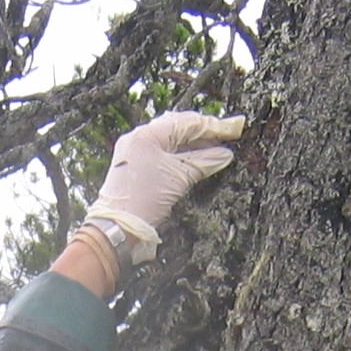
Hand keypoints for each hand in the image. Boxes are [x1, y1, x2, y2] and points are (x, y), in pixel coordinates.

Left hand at [84, 111, 244, 265]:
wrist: (117, 228)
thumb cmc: (143, 201)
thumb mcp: (178, 178)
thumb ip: (203, 162)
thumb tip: (225, 155)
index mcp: (146, 135)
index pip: (186, 122)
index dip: (213, 126)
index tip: (233, 128)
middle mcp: (138, 138)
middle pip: (177, 128)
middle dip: (203, 132)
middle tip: (226, 136)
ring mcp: (134, 152)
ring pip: (170, 141)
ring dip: (193, 144)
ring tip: (215, 148)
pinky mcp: (135, 167)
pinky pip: (162, 153)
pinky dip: (181, 155)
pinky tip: (196, 159)